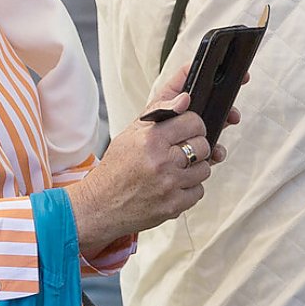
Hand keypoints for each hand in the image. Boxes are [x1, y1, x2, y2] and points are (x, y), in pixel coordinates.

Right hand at [68, 89, 211, 260]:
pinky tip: (173, 186)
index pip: (193, 122)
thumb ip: (159, 111)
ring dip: (194, 169)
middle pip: (203, 146)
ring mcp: (169, 185)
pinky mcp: (173, 206)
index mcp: (150, 139)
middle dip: (195, 147)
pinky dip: (189, 189)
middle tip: (181, 151)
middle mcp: (161, 162)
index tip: (187, 130)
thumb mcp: (130, 133)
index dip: (193, 125)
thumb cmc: (116, 169)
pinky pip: (198, 192)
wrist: (100, 205)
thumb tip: (185, 99)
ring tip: (175, 169)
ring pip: (205, 170)